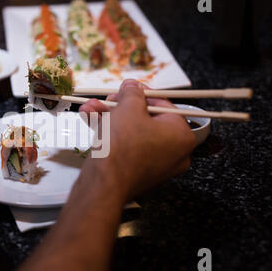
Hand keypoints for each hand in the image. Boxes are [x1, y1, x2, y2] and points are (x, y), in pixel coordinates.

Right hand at [79, 79, 195, 198]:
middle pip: (145, 120)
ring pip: (133, 134)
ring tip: (90, 109)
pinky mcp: (139, 175)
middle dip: (120, 108)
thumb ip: (132, 93)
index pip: (163, 105)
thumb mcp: (128, 108)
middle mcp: (175, 153)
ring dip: (110, 119)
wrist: (104, 184)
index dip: (140, 94)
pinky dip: (112, 136)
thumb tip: (132, 86)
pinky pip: (128, 149)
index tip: (126, 89)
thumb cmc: (122, 146)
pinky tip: (92, 122)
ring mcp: (157, 167)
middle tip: (107, 100)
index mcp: (181, 135)